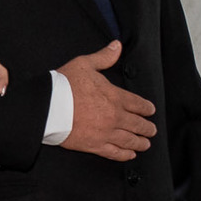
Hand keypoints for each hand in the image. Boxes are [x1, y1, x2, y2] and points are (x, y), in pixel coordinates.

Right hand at [59, 40, 155, 160]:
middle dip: (147, 128)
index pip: (138, 104)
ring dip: (140, 142)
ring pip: (129, 140)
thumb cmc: (64, 85)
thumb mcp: (84, 64)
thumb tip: (117, 46)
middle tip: (152, 130)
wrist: (47, 107)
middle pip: (137, 124)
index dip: (147, 108)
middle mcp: (114, 116)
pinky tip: (130, 155)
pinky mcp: (94, 145)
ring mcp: (105, 132)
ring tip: (145, 144)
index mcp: (115, 97)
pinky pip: (114, 152)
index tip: (151, 111)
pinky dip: (124, 155)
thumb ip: (104, 57)